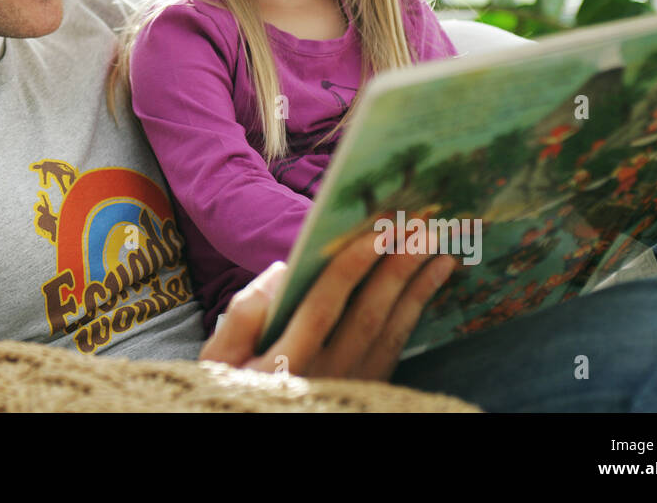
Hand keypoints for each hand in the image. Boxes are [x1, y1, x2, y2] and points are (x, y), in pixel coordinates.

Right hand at [198, 226, 455, 379]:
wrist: (253, 425)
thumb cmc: (232, 385)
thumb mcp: (218, 357)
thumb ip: (245, 313)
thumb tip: (282, 269)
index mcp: (286, 362)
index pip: (324, 307)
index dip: (352, 267)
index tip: (377, 233)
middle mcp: (326, 375)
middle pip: (367, 316)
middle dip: (396, 270)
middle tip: (422, 230)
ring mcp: (352, 385)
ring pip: (389, 333)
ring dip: (416, 289)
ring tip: (437, 252)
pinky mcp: (367, 388)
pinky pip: (395, 349)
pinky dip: (413, 314)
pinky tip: (426, 287)